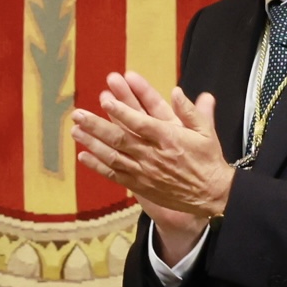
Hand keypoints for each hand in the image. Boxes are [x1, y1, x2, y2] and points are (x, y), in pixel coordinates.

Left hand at [72, 71, 234, 219]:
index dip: (121, 111)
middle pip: (119, 138)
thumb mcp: (206, 132)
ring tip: (75, 131)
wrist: (211, 195)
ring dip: (92, 143)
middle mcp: (153, 155)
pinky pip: (115, 175)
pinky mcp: (140, 185)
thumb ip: (190, 111)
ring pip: (113, 156)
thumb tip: (176, 92)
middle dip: (96, 125)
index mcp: (169, 138)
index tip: (105, 100)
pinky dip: (98, 166)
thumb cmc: (208, 160)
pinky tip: (83, 156)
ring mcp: (144, 172)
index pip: (140, 122)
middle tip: (78, 114)